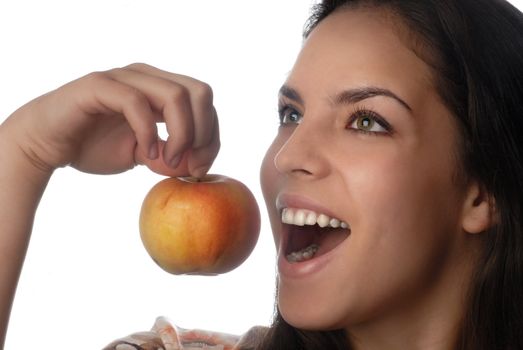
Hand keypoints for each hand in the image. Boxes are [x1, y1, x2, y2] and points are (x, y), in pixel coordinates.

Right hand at [3, 63, 218, 176]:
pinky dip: (148, 131)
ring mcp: (124, 78)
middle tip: (190, 164)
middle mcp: (147, 77)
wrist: (47, 144)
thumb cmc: (94, 146)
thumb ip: (170, 157)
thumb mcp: (143, 156)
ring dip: (181, 134)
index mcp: (161, 88)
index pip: (205, 101)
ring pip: (175, 94)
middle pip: (200, 92)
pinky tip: (145, 153)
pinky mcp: (99, 86)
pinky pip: (136, 102)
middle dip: (204, 133)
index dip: (211, 135)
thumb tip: (196, 166)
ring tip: (166, 161)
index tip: (199, 167)